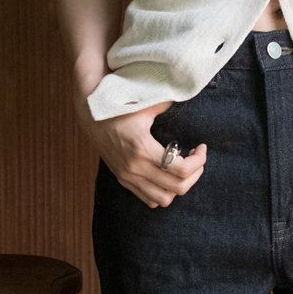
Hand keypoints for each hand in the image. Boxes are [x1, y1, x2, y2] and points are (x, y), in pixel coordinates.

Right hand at [73, 88, 206, 207]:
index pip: (181, 170)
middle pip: (178, 188)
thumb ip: (167, 102)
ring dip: (179, 187)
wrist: (91, 116)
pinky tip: (166, 174)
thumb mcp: (145, 104)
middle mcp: (135, 168)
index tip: (202, 148)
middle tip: (197, 159)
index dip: (199, 161)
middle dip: (195, 174)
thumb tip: (187, 93)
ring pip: (164, 199)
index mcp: (142, 149)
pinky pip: (149, 199)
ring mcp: (129, 177)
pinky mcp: (124, 180)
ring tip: (182, 168)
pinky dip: (163, 192)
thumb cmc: (119, 107)